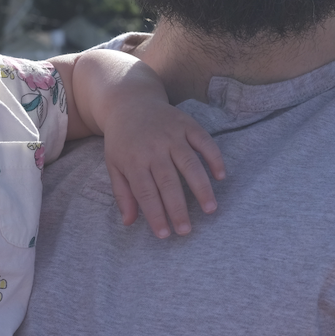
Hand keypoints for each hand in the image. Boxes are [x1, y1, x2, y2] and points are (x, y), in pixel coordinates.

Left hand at [102, 103, 224, 237]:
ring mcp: (172, 135)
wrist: (130, 101)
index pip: (145, 192)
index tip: (165, 235)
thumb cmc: (122, 140)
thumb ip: (122, 193)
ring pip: (189, 164)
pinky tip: (220, 176)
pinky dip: (214, 158)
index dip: (155, 214)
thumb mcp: (114, 164)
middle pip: (168, 182)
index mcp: (133, 160)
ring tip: (210, 209)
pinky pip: (204, 142)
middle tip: (187, 230)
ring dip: (201, 187)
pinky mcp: (187, 124)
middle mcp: (154, 147)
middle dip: (178, 208)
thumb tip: (129, 223)